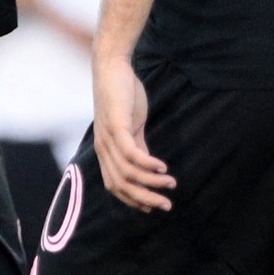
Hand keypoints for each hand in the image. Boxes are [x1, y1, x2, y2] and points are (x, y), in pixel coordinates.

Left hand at [93, 56, 173, 210]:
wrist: (112, 67)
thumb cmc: (123, 95)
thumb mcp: (131, 125)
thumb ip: (138, 145)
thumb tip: (149, 165)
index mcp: (105, 151)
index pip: (114, 186)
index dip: (133, 200)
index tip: (153, 207)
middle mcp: (103, 148)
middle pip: (121, 186)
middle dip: (144, 199)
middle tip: (166, 206)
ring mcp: (108, 138)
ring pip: (127, 173)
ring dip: (151, 183)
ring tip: (170, 185)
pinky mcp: (116, 126)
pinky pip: (131, 154)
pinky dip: (147, 164)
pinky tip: (163, 168)